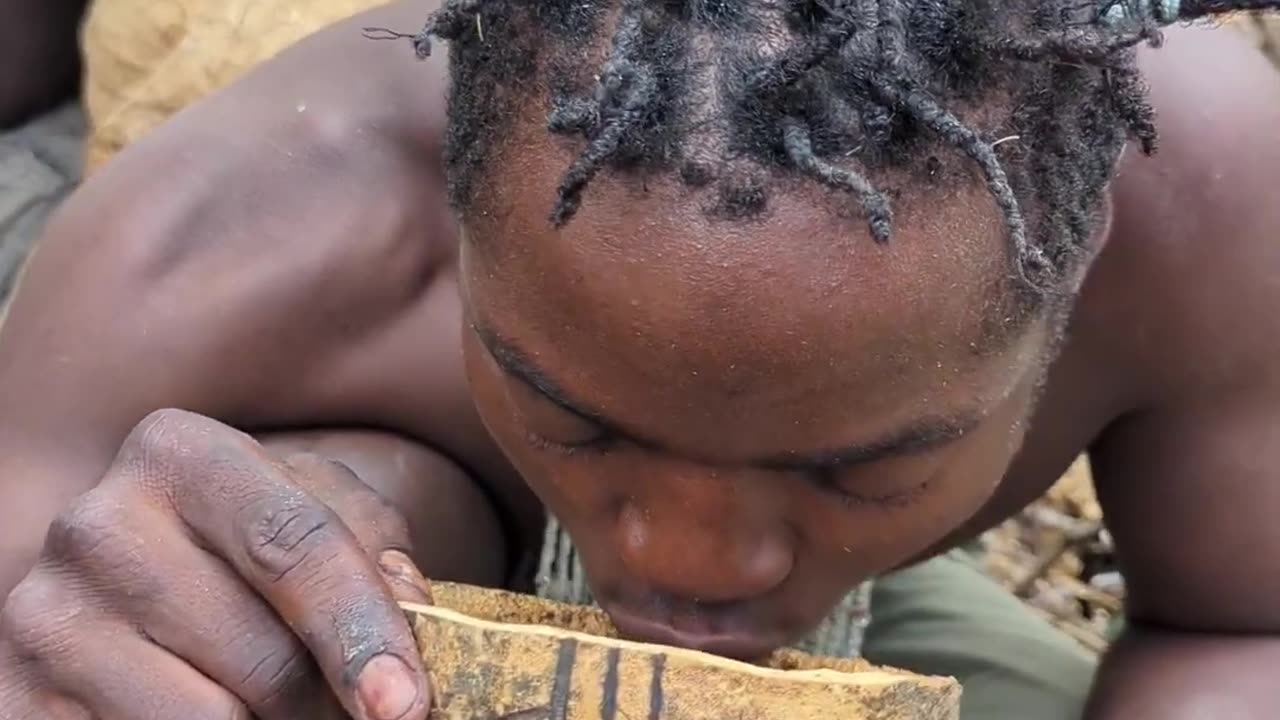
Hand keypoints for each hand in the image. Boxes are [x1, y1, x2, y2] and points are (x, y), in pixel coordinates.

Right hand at [0, 409, 434, 719]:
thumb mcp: (315, 514)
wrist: (125, 586)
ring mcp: (47, 617)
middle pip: (264, 653)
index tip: (405, 703)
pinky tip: (219, 712)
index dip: (359, 628)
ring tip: (280, 707)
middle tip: (351, 708)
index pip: (294, 544)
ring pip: (214, 718)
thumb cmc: (246, 547)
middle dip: (325, 699)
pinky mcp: (20, 701)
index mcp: (180, 454)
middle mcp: (99, 525)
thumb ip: (370, 545)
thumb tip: (410, 606)